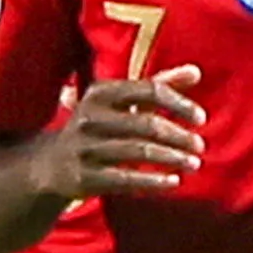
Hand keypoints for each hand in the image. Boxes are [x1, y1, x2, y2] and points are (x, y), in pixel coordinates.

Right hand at [57, 65, 204, 198]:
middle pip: (147, 123)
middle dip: (179, 136)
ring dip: (172, 158)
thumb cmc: (99, 127)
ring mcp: (84, 148)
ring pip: (139, 151)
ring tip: (194, 164)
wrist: (50, 164)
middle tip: (200, 146)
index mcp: (101, 92)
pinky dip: (153, 181)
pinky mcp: (83, 176)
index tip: (201, 119)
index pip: (150, 90)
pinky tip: (174, 181)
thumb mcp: (122, 104)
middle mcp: (89, 117)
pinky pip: (125, 179)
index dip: (180, 104)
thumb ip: (158, 86)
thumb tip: (195, 71)